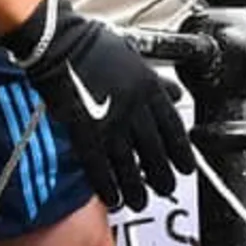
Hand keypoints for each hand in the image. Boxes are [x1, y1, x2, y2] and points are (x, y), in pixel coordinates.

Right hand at [3, 0, 193, 210]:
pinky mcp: (85, 133)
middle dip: (162, 178)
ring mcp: (111, 123)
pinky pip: (101, 168)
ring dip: (137, 189)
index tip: (186, 168)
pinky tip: (113, 198)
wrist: (59, 43)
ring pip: (130, 166)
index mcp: (150, 89)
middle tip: (165, 189)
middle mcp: (135, 109)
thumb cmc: (93, 46)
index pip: (173, 129)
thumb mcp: (134, 57)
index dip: (182, 153)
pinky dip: (108, 186)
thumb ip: (156, 80)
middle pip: (156, 153)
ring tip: (140, 201)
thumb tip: (176, 94)